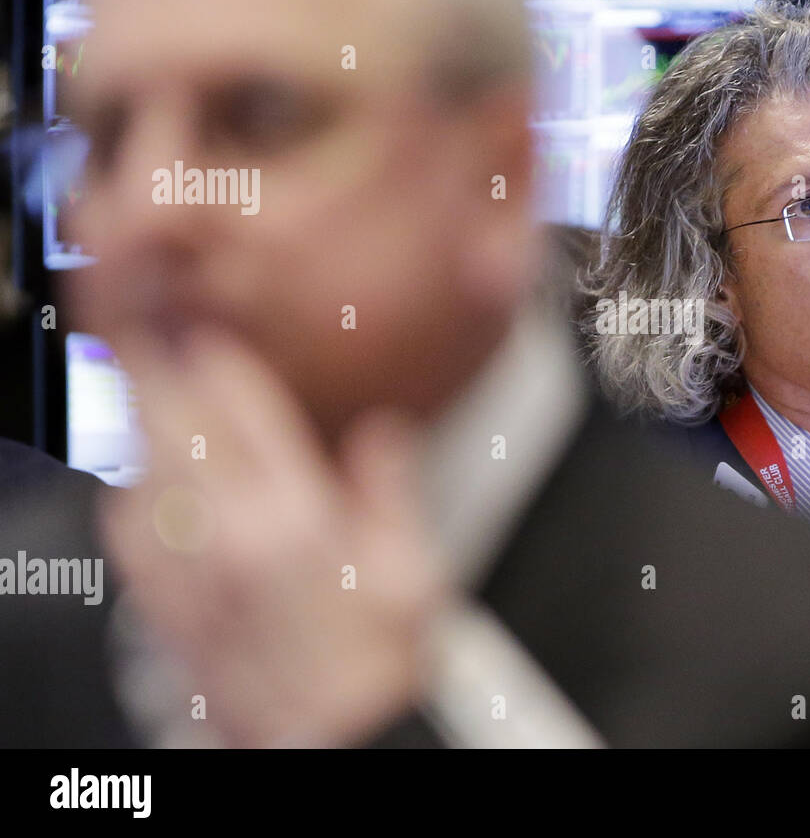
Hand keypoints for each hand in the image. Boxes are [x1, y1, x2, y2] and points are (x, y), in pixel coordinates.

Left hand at [101, 328, 444, 746]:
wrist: (334, 747)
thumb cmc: (377, 671)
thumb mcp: (414, 573)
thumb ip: (392, 493)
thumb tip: (381, 436)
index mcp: (298, 523)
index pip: (242, 414)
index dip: (219, 359)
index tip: (211, 330)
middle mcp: (231, 540)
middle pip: (175, 428)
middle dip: (162, 369)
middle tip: (156, 330)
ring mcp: (190, 574)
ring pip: (141, 471)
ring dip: (139, 420)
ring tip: (146, 386)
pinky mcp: (167, 607)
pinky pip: (128, 529)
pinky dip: (129, 486)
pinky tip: (143, 475)